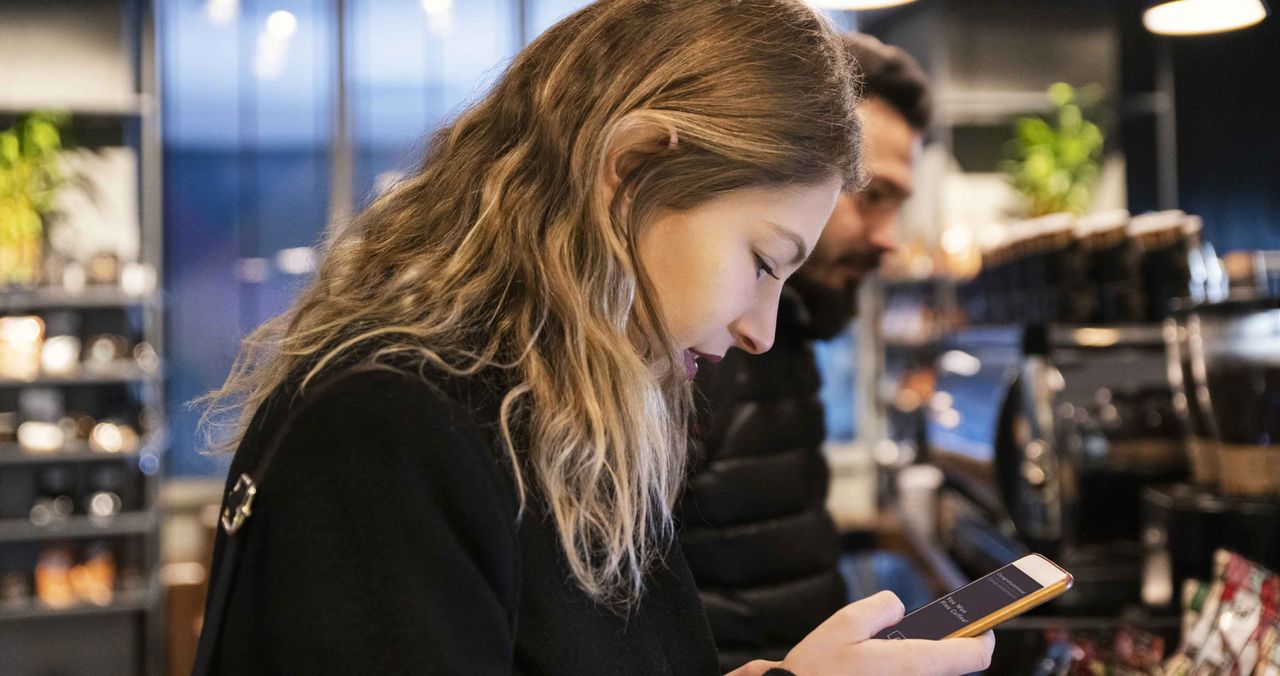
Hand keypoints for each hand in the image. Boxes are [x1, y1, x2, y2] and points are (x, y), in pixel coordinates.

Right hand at [730, 591, 994, 675]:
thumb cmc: (816, 672)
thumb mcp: (843, 624)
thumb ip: (880, 608)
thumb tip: (899, 608)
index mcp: (909, 664)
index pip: (972, 655)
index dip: (983, 637)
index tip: (983, 628)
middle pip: (948, 669)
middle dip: (937, 651)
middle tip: (907, 641)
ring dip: (913, 666)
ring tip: (875, 661)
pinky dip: (897, 674)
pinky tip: (868, 671)